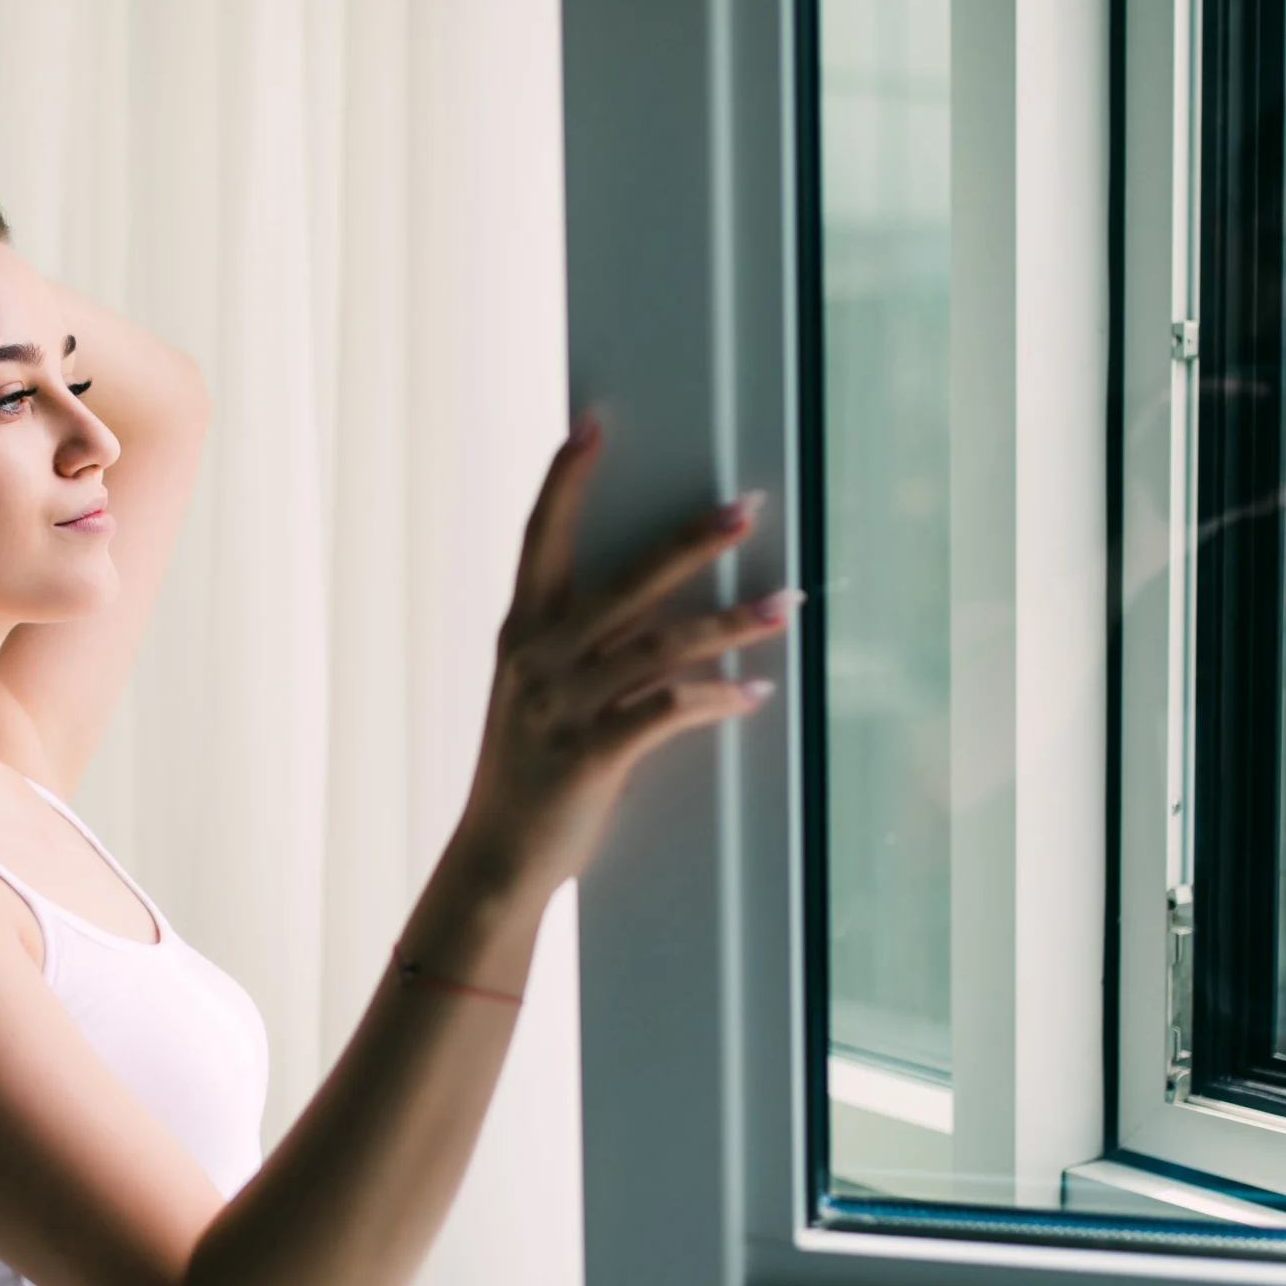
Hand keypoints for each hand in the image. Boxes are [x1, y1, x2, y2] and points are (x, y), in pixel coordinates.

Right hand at [453, 410, 799, 898]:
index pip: (541, 538)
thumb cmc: (527, 774)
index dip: (564, 480)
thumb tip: (655, 610)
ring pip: (662, 644)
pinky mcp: (592, 753)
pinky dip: (719, 698)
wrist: (498, 859)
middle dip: (692, 541)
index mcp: (521, 634)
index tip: (592, 426)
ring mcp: (562, 705)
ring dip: (734, 623)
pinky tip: (755, 694)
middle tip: (747, 508)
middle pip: (626, 580)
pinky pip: (668, 711)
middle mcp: (537, 658)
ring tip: (788, 605)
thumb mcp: (535, 696)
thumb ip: (579, 649)